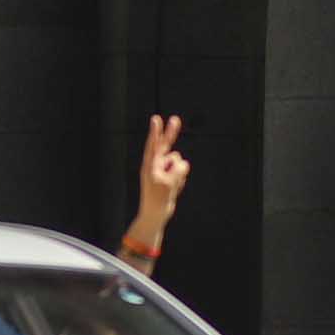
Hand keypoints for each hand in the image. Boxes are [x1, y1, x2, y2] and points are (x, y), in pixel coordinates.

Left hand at [132, 115, 188, 241]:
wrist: (156, 215)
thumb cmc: (157, 199)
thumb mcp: (167, 184)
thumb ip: (177, 170)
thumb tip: (184, 163)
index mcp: (149, 165)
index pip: (153, 145)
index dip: (155, 132)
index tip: (156, 119)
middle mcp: (156, 165)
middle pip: (165, 145)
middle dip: (170, 133)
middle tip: (175, 119)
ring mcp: (164, 171)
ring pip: (179, 163)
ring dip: (179, 174)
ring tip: (170, 187)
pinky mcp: (171, 177)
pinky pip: (182, 174)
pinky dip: (180, 182)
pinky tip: (172, 191)